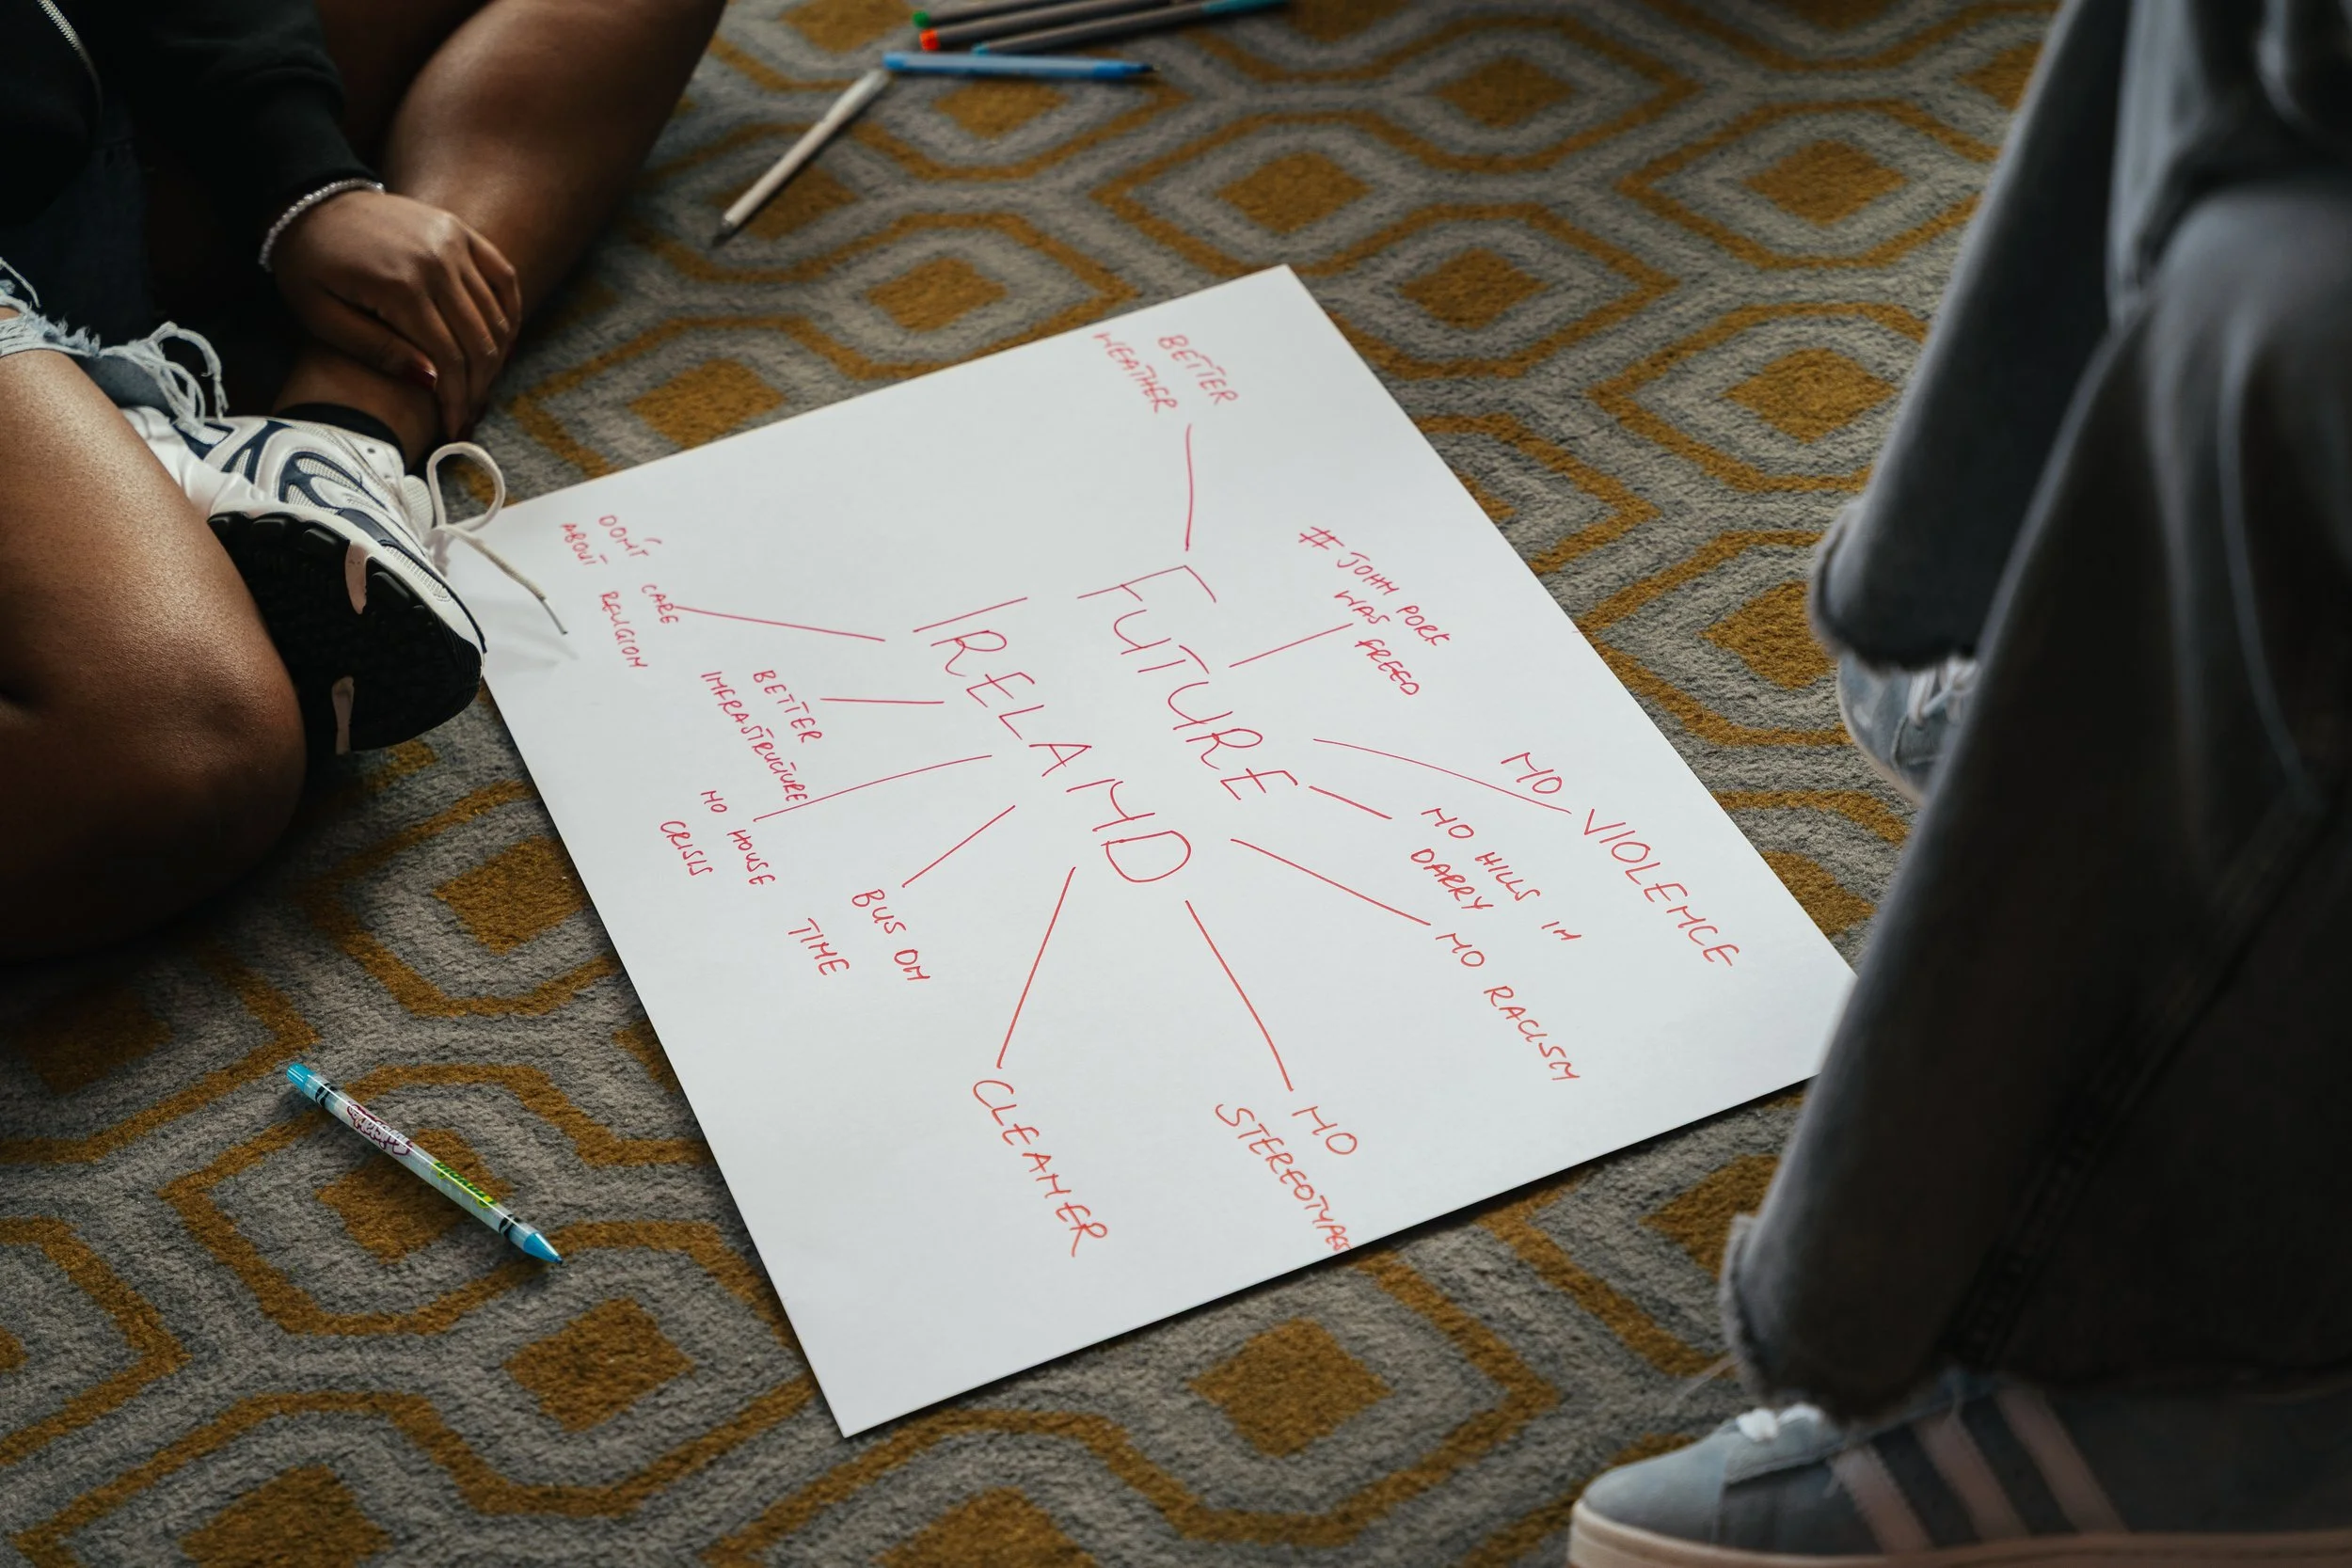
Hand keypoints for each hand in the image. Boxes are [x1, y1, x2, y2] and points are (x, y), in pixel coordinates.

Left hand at [270, 190, 522, 439]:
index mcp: (400, 286)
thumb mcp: (322, 316)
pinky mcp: (461, 231)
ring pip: (496, 315)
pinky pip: (504, 277)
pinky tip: (501, 342)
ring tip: (480, 385)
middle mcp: (437, 261)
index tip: (454, 428)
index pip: (448, 359)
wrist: (309, 201)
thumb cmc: (309, 265)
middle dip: (478, 388)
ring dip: (495, 358)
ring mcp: (454, 242)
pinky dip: (509, 313)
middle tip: (468, 414)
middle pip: (479, 341)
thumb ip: (375, 349)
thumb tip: (431, 382)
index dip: (455, 400)